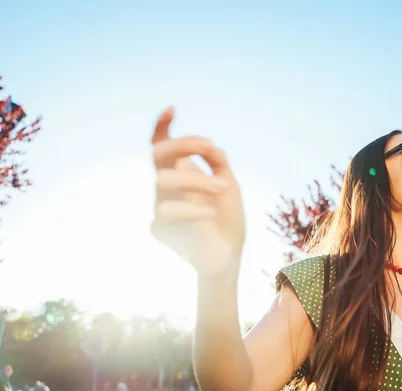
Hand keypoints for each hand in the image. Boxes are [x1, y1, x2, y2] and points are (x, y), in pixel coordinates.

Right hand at [150, 107, 244, 276]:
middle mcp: (167, 187)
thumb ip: (219, 162)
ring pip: (163, 180)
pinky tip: (210, 213)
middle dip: (183, 144)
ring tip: (224, 188)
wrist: (228, 256)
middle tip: (210, 147)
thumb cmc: (227, 219)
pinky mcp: (160, 229)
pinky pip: (167, 211)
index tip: (172, 109)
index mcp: (181, 174)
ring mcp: (161, 206)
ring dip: (197, 179)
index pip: (162, 146)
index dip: (162, 127)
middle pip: (158, 154)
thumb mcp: (229, 184)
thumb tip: (209, 146)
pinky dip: (193, 209)